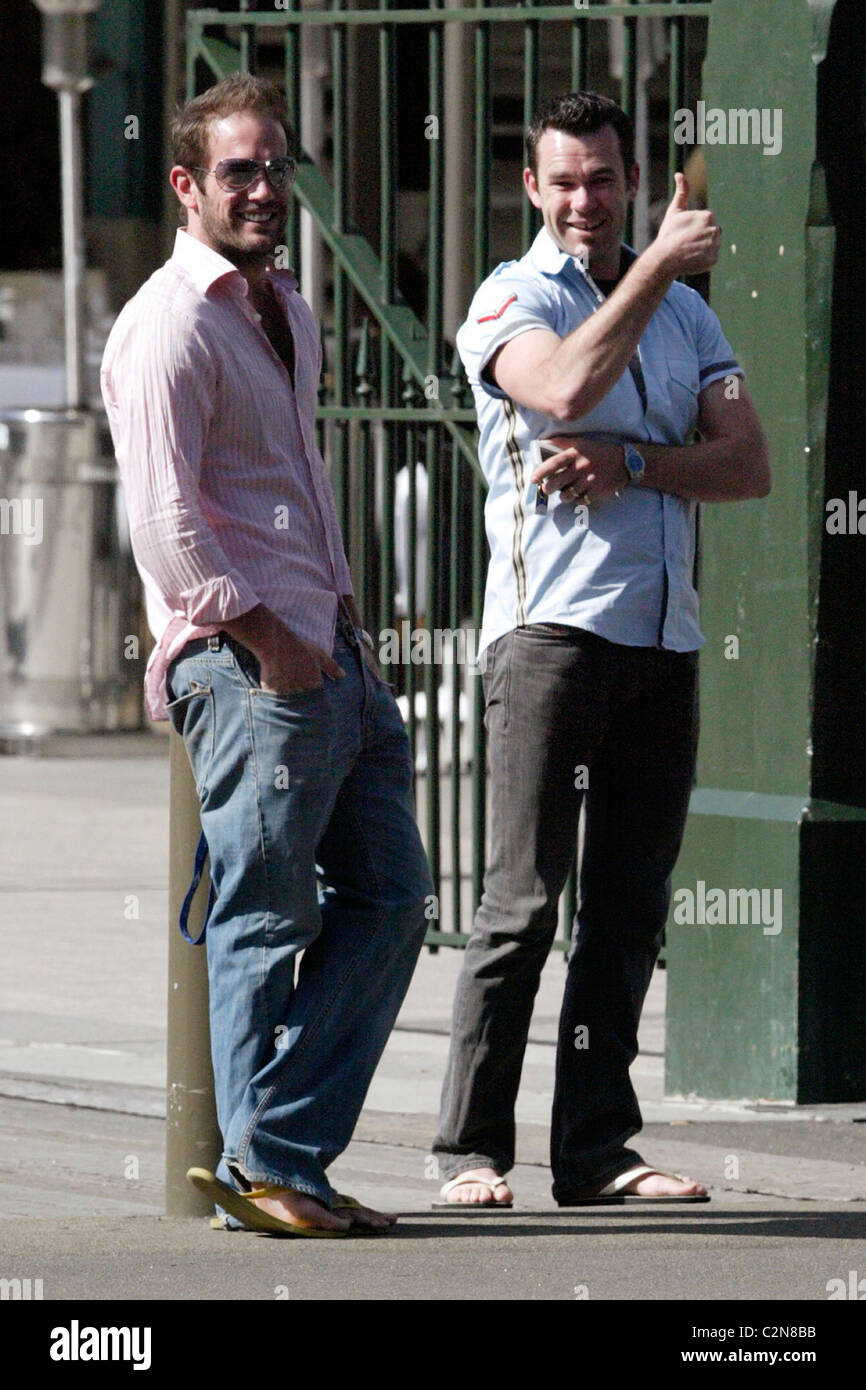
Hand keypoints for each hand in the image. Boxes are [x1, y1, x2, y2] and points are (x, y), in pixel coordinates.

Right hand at [223, 605, 344, 695]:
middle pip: (305, 703)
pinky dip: (278, 699)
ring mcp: (287, 694)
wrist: (277, 644)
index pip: (318, 698)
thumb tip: (343, 675)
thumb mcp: (319, 655)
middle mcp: (302, 692)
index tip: (311, 693)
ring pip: (291, 704)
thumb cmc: (300, 648)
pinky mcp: (273, 694)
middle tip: (298, 693)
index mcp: (314, 685)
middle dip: (304, 700)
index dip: (315, 697)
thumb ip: (332, 667)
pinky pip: (277, 701)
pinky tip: (277, 692)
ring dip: (291, 702)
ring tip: (288, 694)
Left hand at [531, 436, 627, 504]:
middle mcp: (581, 467)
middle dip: (547, 488)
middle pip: (555, 484)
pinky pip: (579, 501)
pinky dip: (577, 500)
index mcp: (575, 454)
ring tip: (566, 491)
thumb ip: (562, 443)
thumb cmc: (598, 452)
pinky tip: (579, 493)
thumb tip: (542, 442)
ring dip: (563, 496)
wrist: (624, 462)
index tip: (532, 479)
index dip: (540, 472)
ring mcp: (589, 481)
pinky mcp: (596, 492)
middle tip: (547, 488)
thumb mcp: (581, 443)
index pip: (553, 463)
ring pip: (566, 495)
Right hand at [651, 173, 721, 277]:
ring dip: (703, 248)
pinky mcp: (714, 259)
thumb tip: (679, 174)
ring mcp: (715, 245)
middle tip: (687, 242)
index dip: (695, 226)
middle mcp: (715, 229)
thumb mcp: (675, 211)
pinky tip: (693, 258)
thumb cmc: (669, 234)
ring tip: (690, 250)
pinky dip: (704, 259)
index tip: (685, 232)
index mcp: (708, 216)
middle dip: (701, 236)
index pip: (707, 221)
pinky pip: (712, 258)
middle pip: (711, 232)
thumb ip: (682, 192)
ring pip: (712, 245)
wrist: (664, 258)